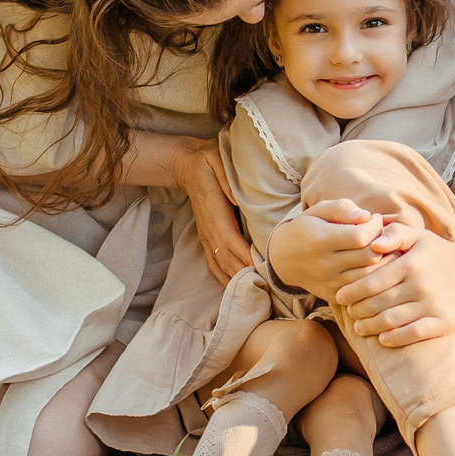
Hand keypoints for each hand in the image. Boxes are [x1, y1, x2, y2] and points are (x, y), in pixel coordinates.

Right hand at [176, 141, 251, 283]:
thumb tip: (239, 199)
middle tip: (268, 288)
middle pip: (226, 259)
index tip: (261, 269)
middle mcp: (209, 228)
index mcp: (214, 211)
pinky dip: (224, 278)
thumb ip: (226, 179)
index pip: (230, 240)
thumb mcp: (217, 160)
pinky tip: (236, 288)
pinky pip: (214, 263)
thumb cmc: (208, 161)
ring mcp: (206, 235)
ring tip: (256, 294)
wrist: (186, 165)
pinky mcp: (206, 238)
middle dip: (245, 275)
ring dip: (236, 281)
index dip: (244, 256)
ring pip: (219, 265)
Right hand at [267, 198, 386, 298]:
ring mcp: (330, 283)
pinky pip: (362, 289)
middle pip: (369, 256)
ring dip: (382, 260)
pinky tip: (372, 263)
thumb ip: (342, 208)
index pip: (360, 236)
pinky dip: (373, 276)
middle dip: (382, 242)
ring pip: (370, 275)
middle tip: (380, 233)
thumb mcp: (318, 210)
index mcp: (321, 240)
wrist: (284, 259)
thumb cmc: (307, 228)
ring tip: (380, 246)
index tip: (374, 218)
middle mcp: (325, 265)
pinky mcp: (333, 295)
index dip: (374, 226)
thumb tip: (366, 216)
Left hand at [332, 225, 454, 349]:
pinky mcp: (442, 322)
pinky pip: (412, 334)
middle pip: (378, 303)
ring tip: (360, 327)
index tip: (340, 296)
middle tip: (349, 312)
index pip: (372, 281)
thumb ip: (395, 234)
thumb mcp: (420, 236)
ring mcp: (431, 306)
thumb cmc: (443, 254)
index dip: (352, 291)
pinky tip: (383, 338)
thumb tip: (372, 244)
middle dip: (358, 310)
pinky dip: (394, 338)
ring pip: (391, 321)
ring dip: (370, 326)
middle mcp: (420, 285)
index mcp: (411, 264)